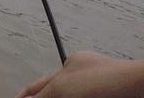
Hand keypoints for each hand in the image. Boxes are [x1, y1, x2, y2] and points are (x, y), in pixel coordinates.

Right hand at [16, 51, 143, 97]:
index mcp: (71, 65)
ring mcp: (97, 89)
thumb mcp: (62, 87)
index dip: (27, 93)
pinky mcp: (107, 97)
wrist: (138, 88)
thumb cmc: (104, 80)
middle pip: (55, 93)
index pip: (41, 83)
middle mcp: (84, 77)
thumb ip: (42, 95)